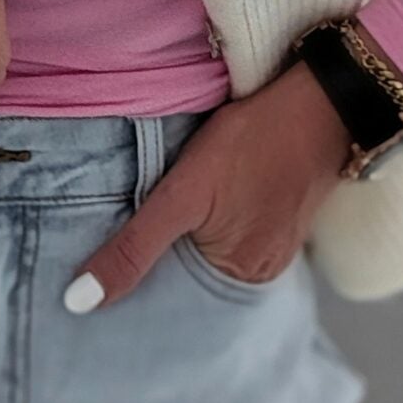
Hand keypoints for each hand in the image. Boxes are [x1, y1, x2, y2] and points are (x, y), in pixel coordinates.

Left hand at [62, 61, 354, 310]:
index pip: (172, 300)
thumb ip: (133, 247)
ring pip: (210, 253)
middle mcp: (263, 274)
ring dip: (184, 240)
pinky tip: (195, 202)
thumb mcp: (183, 192)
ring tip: (154, 220)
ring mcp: (276, 245)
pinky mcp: (280, 218)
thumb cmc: (253, 140)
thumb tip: (80, 303)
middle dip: (159, 265)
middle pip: (193, 278)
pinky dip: (210, 223)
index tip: (95, 280)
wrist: (322, 99)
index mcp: (241, 278)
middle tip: (114, 245)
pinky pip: (233, 233)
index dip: (135, 287)